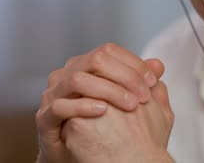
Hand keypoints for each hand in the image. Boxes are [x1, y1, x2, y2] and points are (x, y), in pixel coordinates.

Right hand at [35, 43, 163, 162]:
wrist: (80, 158)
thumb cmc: (104, 128)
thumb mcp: (128, 103)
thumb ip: (140, 83)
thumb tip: (158, 65)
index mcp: (85, 66)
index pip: (109, 51)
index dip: (132, 63)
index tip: (152, 81)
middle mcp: (67, 74)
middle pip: (95, 59)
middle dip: (124, 75)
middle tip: (144, 95)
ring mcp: (53, 94)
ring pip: (77, 79)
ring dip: (108, 90)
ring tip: (130, 104)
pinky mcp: (44, 117)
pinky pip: (60, 106)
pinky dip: (83, 106)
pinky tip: (103, 111)